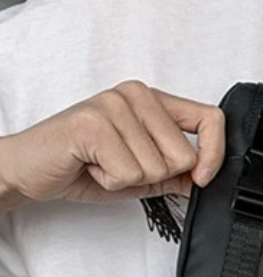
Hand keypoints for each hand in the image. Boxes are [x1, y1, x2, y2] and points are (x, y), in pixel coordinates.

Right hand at [0, 80, 225, 206]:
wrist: (34, 169)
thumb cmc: (85, 165)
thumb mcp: (142, 173)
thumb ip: (175, 172)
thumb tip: (205, 179)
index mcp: (153, 101)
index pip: (210, 118)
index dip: (214, 155)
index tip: (201, 178)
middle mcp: (135, 95)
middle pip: (183, 156)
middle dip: (154, 176)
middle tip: (121, 165)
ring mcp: (114, 105)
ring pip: (156, 167)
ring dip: (128, 179)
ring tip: (103, 164)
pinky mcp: (93, 123)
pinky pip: (128, 172)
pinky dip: (110, 181)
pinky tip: (92, 165)